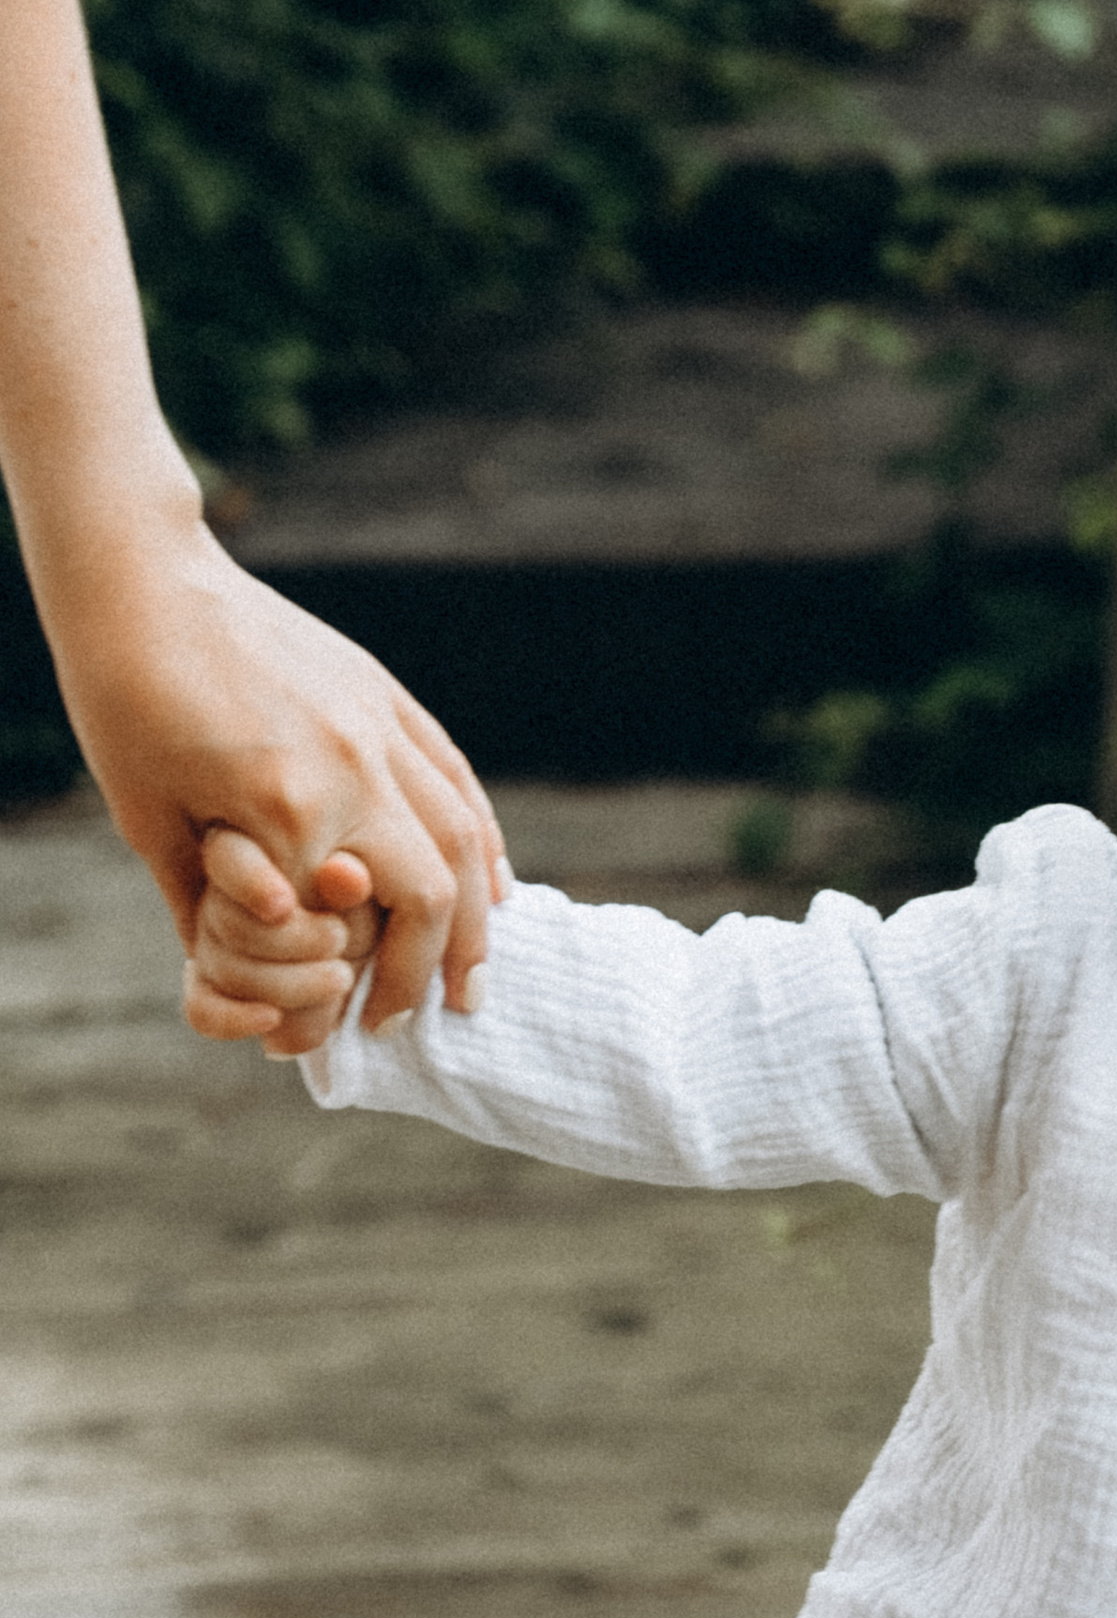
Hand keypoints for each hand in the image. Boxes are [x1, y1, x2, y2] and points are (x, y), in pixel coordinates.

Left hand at [45, 510, 504, 1028]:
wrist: (142, 582)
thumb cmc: (125, 702)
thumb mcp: (148, 821)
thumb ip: (206, 903)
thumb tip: (241, 981)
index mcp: (285, 810)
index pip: (335, 930)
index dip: (332, 993)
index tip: (324, 1035)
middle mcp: (352, 771)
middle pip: (432, 896)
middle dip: (431, 971)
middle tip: (419, 1018)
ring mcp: (380, 728)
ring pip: (464, 839)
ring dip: (477, 920)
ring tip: (472, 975)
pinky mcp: (386, 697)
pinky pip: (455, 780)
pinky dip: (482, 841)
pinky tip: (490, 883)